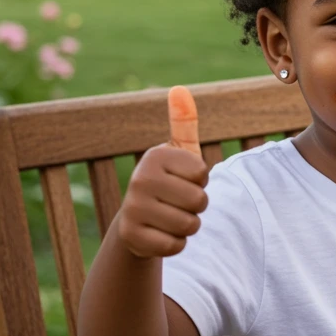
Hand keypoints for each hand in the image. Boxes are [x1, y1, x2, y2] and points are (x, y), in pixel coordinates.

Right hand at [118, 86, 208, 257]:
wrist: (139, 220)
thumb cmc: (170, 182)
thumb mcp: (179, 153)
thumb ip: (184, 123)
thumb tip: (179, 90)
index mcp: (155, 156)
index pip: (203, 174)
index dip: (201, 181)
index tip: (184, 179)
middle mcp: (139, 179)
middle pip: (200, 201)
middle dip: (198, 206)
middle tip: (179, 202)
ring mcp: (133, 209)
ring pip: (190, 224)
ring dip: (188, 225)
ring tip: (172, 217)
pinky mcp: (131, 237)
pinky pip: (176, 246)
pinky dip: (176, 244)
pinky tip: (161, 234)